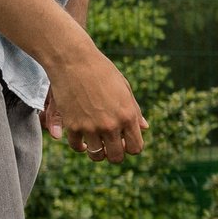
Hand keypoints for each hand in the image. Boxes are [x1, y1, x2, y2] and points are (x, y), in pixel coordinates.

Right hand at [41, 42, 147, 163]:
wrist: (74, 61)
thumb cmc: (102, 72)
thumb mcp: (125, 89)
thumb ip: (135, 111)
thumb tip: (144, 128)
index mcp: (128, 116)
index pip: (136, 148)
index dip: (131, 147)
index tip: (125, 142)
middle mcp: (111, 125)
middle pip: (117, 157)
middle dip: (115, 154)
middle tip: (110, 146)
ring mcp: (91, 127)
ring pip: (97, 156)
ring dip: (97, 153)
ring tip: (96, 144)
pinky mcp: (73, 125)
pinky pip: (77, 146)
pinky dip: (80, 146)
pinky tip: (82, 142)